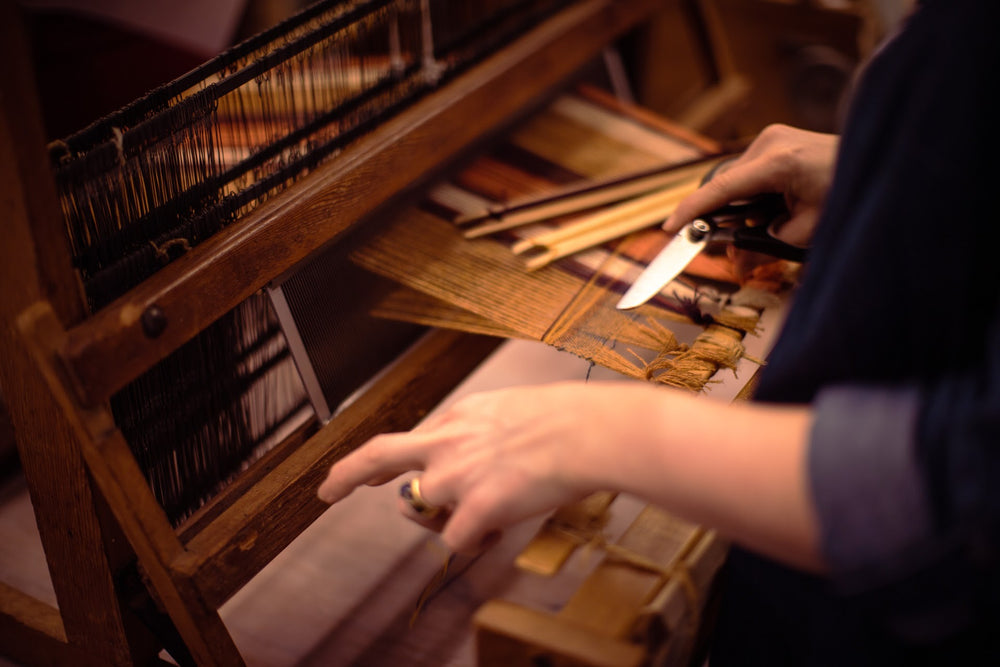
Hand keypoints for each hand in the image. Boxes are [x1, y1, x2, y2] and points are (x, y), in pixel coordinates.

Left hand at [317, 379, 821, 570]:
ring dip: (450, 516)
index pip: (408, 442)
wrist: (593, 431)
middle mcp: (448, 442)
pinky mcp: (477, 506)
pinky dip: (476, 537)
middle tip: (327, 491)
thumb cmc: (568, 418)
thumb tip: (474, 450)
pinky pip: (457, 538)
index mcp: (459, 417)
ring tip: (493, 504)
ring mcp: (459, 474)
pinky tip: (502, 521)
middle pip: (381, 457)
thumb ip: (480, 430)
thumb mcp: (512, 410)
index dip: (381, 462)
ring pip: (424, 509)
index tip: (363, 475)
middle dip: (347, 475)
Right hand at [667, 124, 838, 249]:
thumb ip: (767, 248)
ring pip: (735, 181)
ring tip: (766, 228)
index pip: (723, 188)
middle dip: (722, 219)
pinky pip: (748, 174)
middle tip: (733, 250)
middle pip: (725, 186)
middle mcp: (770, 142)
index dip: (693, 210)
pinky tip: (771, 210)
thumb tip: (738, 266)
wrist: (881, 162)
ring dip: (740, 208)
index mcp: (780, 161)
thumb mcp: (809, 232)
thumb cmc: (850, 194)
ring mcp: (772, 138)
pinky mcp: (776, 142)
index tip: (670, 229)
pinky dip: (751, 197)